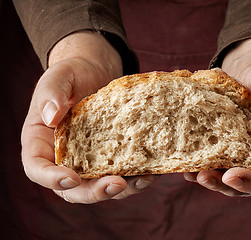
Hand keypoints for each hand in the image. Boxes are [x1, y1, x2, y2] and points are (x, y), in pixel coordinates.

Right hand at [21, 31, 155, 202]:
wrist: (96, 71)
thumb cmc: (73, 73)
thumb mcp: (59, 76)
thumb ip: (51, 92)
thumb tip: (50, 117)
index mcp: (41, 141)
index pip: (37, 168)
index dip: (51, 179)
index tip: (72, 178)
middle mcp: (64, 157)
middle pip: (72, 188)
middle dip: (94, 192)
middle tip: (117, 184)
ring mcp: (88, 159)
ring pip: (99, 185)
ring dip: (121, 189)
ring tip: (143, 179)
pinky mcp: (110, 156)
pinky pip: (120, 173)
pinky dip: (135, 176)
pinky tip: (151, 170)